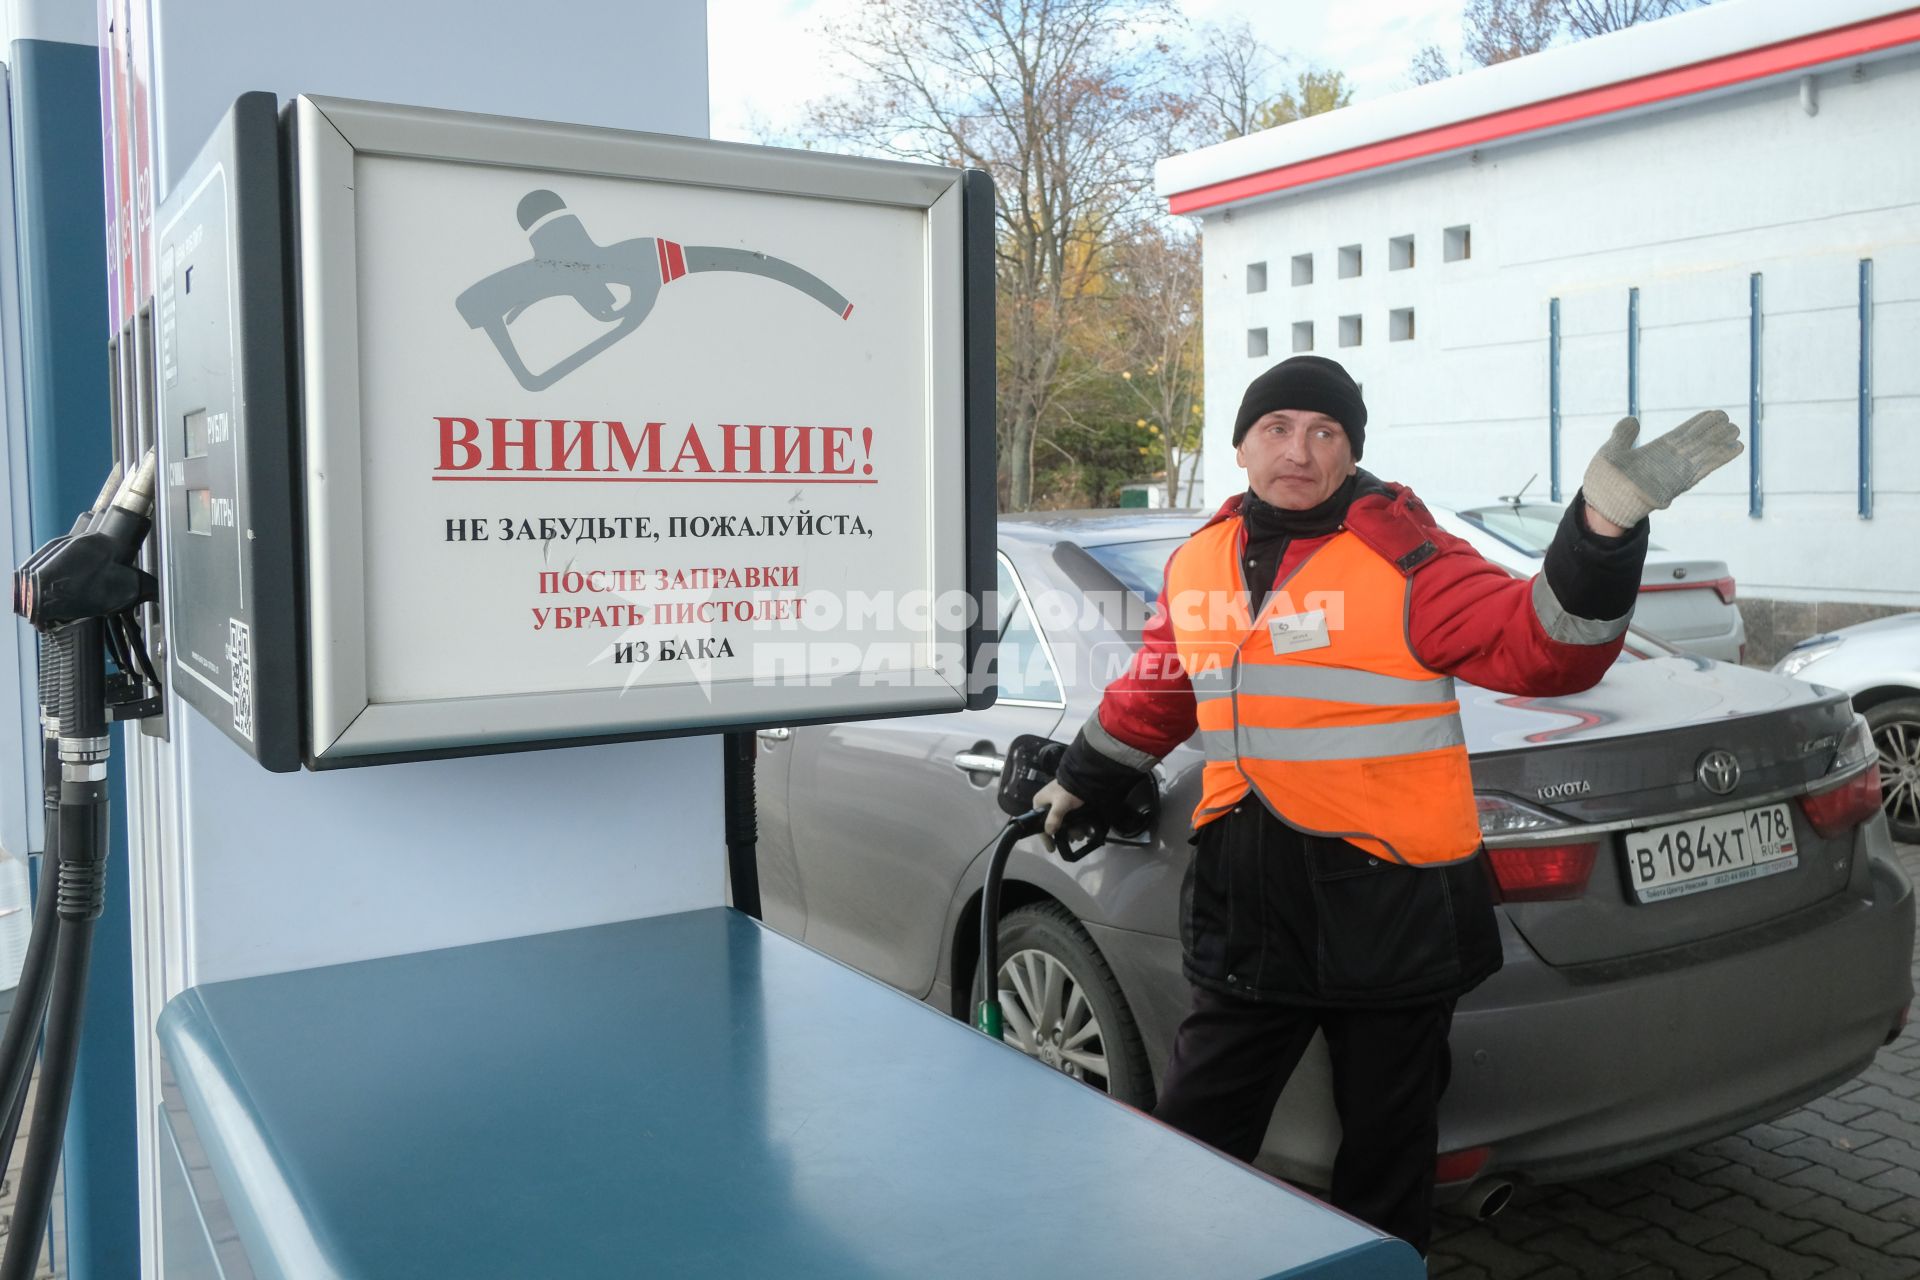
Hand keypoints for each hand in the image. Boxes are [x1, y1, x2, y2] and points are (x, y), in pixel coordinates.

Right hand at [1034, 780, 1084, 850]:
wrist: (1083, 776)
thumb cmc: (1068, 789)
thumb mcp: (1061, 804)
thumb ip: (1054, 818)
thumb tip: (1049, 832)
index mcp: (1040, 803)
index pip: (1039, 824)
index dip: (1046, 838)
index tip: (1052, 849)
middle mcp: (1046, 804)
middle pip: (1054, 824)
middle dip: (1065, 833)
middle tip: (1076, 838)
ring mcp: (1057, 804)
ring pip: (1063, 822)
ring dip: (1073, 830)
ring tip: (1082, 834)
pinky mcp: (1067, 803)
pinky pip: (1069, 818)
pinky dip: (1076, 824)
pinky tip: (1085, 829)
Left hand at [1581, 411, 1742, 528]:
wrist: (1602, 505)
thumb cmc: (1604, 481)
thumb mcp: (1611, 451)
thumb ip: (1623, 435)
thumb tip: (1632, 420)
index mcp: (1654, 452)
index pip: (1681, 435)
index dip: (1697, 425)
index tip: (1713, 414)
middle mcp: (1668, 461)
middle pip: (1696, 443)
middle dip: (1712, 432)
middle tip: (1729, 420)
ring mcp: (1675, 472)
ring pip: (1703, 454)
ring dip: (1720, 443)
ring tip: (1736, 431)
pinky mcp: (1679, 484)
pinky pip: (1703, 469)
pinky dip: (1719, 459)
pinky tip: (1734, 448)